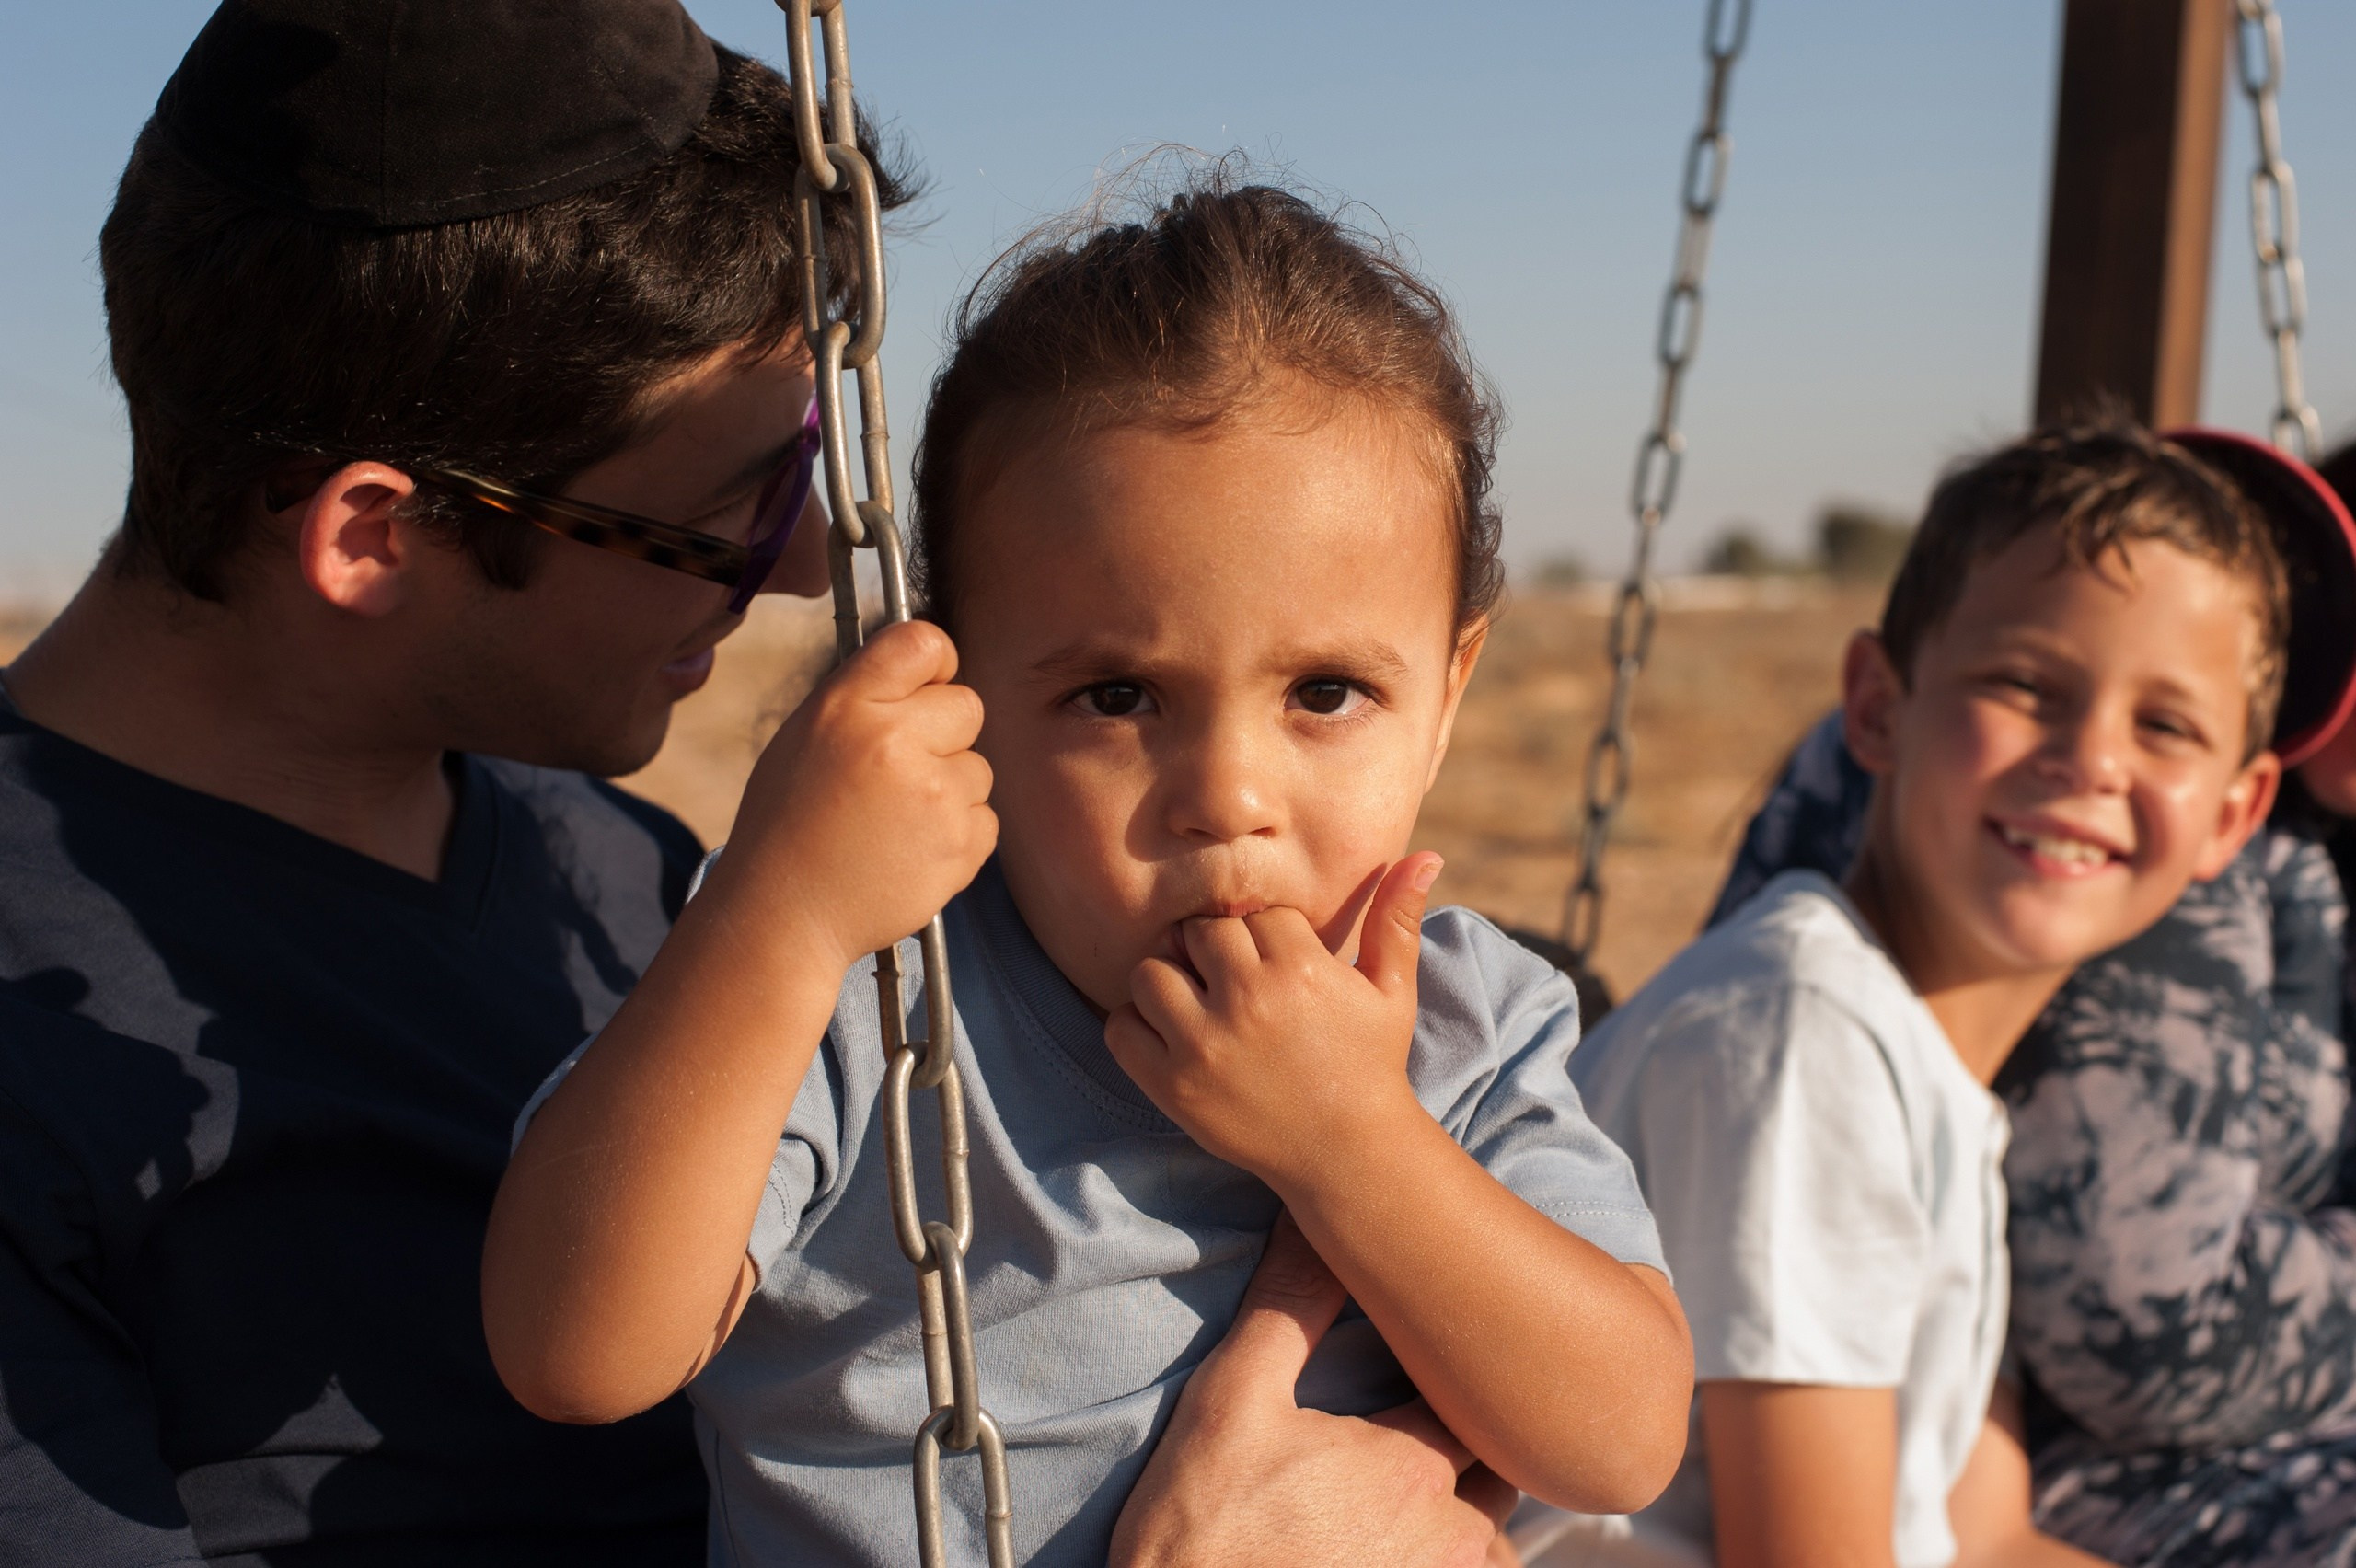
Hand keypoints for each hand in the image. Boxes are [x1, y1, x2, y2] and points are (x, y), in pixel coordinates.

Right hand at [713, 619, 995, 972]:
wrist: (785, 914)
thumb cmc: (789, 826)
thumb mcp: (804, 738)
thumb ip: (865, 697)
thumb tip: (926, 667)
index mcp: (848, 706)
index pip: (924, 642)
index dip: (935, 664)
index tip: (929, 686)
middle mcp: (895, 741)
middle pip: (968, 704)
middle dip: (945, 734)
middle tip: (901, 772)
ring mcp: (935, 794)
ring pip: (979, 767)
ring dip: (950, 791)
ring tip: (895, 822)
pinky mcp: (962, 843)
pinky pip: (986, 819)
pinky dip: (958, 836)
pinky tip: (910, 850)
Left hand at [1107, 854, 1441, 1186]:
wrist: (1348, 1154)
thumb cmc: (1371, 1064)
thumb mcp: (1393, 992)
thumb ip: (1396, 920)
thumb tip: (1430, 854)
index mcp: (1300, 967)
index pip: (1254, 914)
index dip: (1266, 937)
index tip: (1280, 967)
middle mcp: (1248, 999)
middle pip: (1200, 931)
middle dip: (1217, 951)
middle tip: (1239, 985)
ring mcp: (1204, 1043)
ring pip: (1151, 970)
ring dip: (1170, 981)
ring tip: (1201, 1005)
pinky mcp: (1172, 1084)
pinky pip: (1121, 1027)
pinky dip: (1136, 1025)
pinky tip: (1172, 1035)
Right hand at [1110, 1210, 1509, 1567]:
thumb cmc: (1198, 1530)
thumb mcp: (1230, 1400)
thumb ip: (1288, 1309)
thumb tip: (1312, 1220)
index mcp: (1412, 1465)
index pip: (1475, 1394)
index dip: (1457, 1368)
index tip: (1435, 1353)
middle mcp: (1448, 1538)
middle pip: (1497, 1469)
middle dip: (1471, 1440)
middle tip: (1429, 1413)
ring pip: (1493, 1539)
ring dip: (1470, 1510)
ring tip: (1415, 1490)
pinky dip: (1456, 1562)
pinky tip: (1401, 1545)